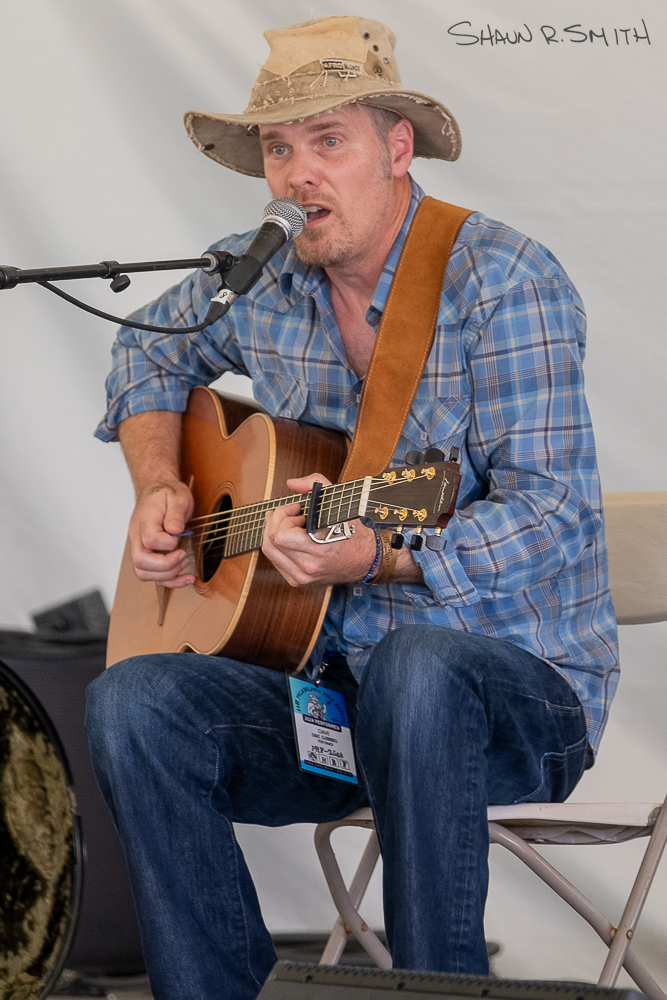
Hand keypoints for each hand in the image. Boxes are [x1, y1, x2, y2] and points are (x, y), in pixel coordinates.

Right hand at [128, 480, 195, 587]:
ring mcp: (140, 547)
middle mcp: (137, 536)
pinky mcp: (147, 554)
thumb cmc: (166, 494)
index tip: (180, 536)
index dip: (168, 543)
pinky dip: (169, 581)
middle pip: (141, 562)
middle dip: (166, 565)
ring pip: (143, 573)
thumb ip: (176, 512)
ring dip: (167, 575)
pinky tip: (185, 578)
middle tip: (183, 555)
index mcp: (145, 520)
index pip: (150, 540)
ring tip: (184, 564)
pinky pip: (152, 575)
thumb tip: (175, 530)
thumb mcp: (178, 496)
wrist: (157, 490)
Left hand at [262, 474, 376, 587]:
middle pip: (271, 541)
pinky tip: (289, 538)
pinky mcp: (298, 581)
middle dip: (278, 521)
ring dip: (274, 533)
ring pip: (270, 551)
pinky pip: (275, 560)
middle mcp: (308, 567)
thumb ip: (315, 484)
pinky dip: (278, 546)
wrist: (364, 559)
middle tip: (293, 514)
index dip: (285, 516)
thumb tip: (291, 483)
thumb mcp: (338, 502)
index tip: (298, 509)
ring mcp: (302, 577)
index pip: (281, 535)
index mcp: (319, 549)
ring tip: (288, 524)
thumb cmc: (352, 531)